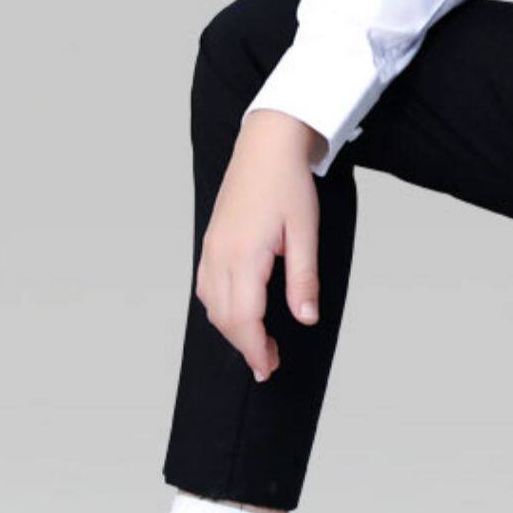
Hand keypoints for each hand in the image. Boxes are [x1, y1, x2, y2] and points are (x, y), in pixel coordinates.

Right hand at [195, 110, 327, 380]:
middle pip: (225, 318)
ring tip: (257, 342)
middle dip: (245, 345)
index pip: (244, 318)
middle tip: (269, 362)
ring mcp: (211, 247)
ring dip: (232, 328)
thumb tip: (305, 319)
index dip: (255, 349)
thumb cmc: (288, 182)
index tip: (269, 368)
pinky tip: (236, 311)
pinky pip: (206, 286)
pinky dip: (219, 307)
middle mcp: (220, 255)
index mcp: (244, 256)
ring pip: (211, 304)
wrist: (267, 143)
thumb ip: (303, 280)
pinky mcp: (211, 240)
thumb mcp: (306, 232)